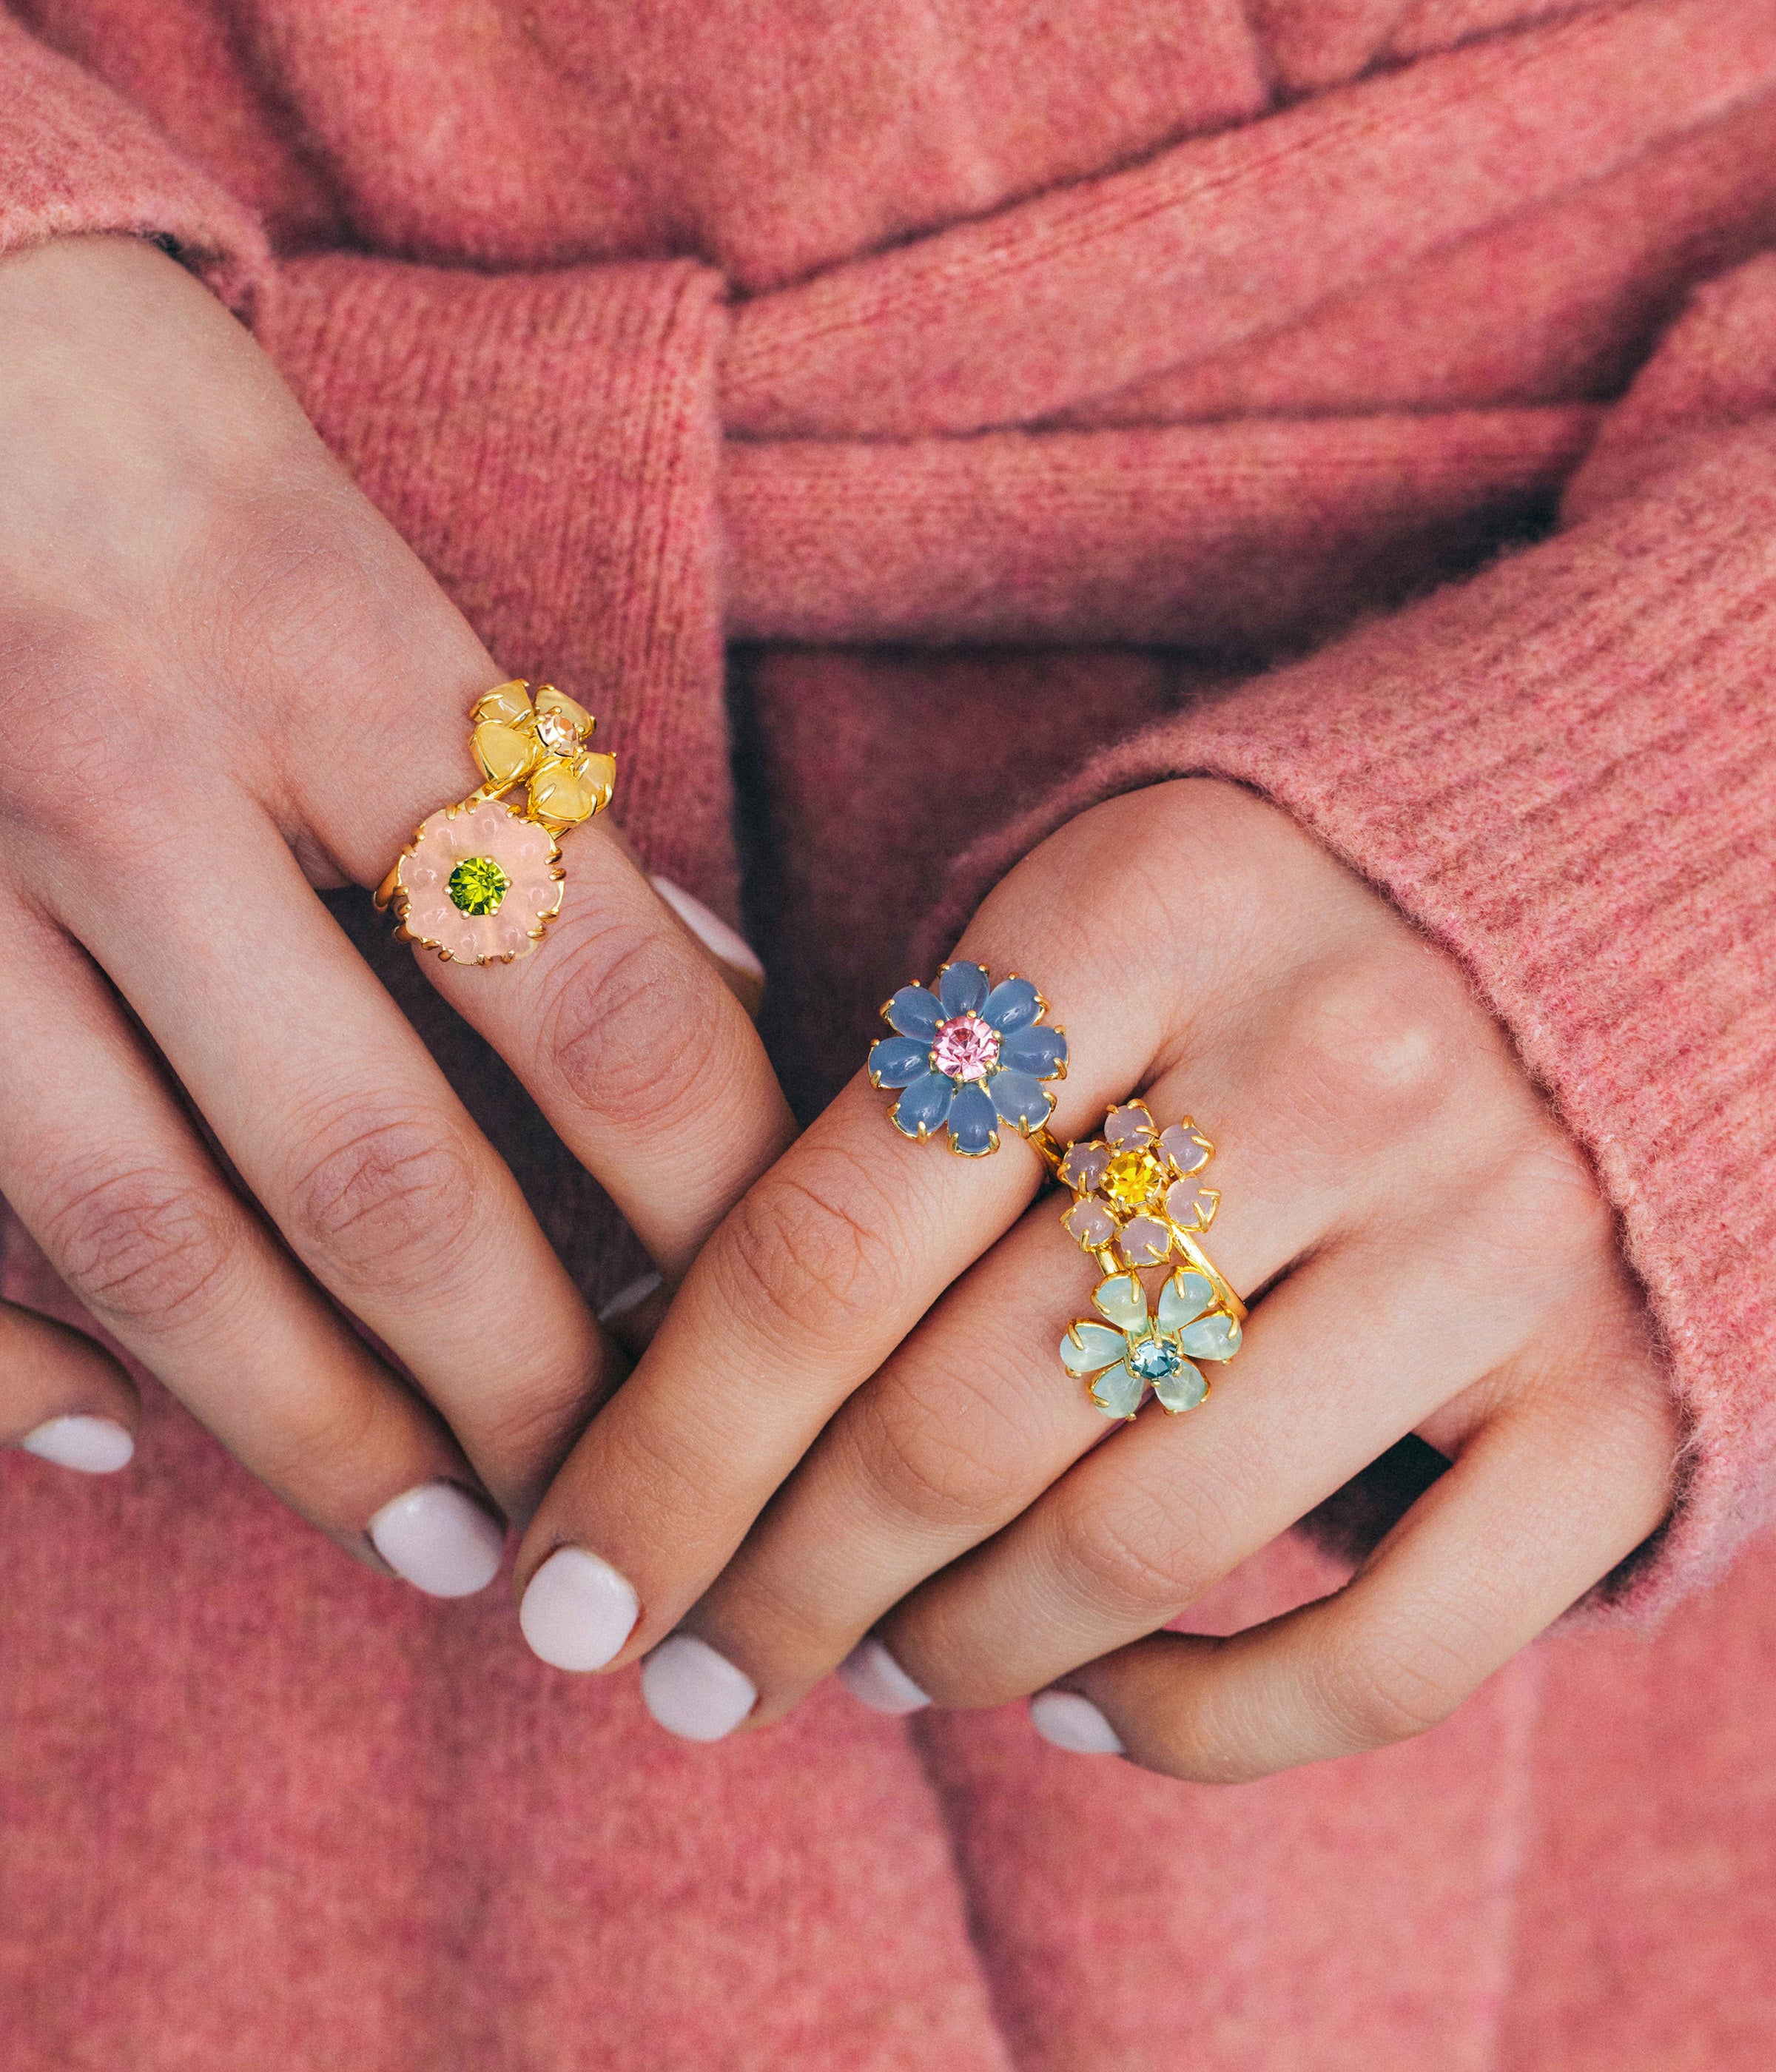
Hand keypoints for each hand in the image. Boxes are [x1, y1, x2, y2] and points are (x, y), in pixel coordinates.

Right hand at [0, 236, 791, 1591]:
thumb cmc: (172, 457)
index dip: (713, 1195)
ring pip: (146, 1232)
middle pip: (377, 1164)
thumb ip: (539, 809)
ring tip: (433, 1543)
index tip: (781, 1321)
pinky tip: (126, 1438)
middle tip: (618, 1507)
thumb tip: (723, 1019)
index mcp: (333, 655)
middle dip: (521, 1378)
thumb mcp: (384, 575)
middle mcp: (134, 773)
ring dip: (309, 1426)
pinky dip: (20, 1355)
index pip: (592, 994)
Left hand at [516, 778, 1675, 1774]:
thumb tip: (671, 1393)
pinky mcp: (1618, 1393)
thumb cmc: (1257, 936)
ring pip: (1140, 1547)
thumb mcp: (1061, 934)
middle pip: (962, 1415)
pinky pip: (1386, 1653)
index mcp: (1144, 908)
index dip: (665, 1451)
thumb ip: (881, 1115)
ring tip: (881, 1663)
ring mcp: (1500, 1234)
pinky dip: (1201, 1727)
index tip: (565, 1591)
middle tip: (695, 1662)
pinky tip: (1088, 1704)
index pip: (826, 1239)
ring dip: (961, 1652)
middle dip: (781, 1585)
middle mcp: (1337, 1061)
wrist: (1612, 897)